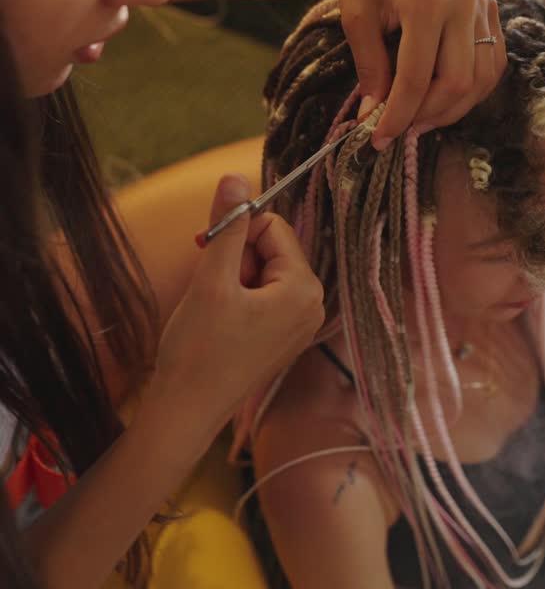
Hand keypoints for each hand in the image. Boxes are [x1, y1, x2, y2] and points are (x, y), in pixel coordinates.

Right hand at [152, 174, 323, 443]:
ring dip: (233, 277)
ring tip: (214, 309)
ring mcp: (300, 323)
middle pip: (271, 247)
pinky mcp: (283, 336)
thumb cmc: (198, 349)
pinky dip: (237, 297)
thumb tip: (234, 177)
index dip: (235, 233)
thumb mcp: (212, 277)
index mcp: (304, 288)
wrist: (186, 411)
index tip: (207, 254)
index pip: (272, 226)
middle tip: (211, 288)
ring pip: (263, 270)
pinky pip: (263, 294)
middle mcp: (313, 305)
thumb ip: (227, 225)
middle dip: (236, 257)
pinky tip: (221, 322)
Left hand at [333, 0, 506, 146]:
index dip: (398, 114)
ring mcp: (483, 6)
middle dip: (426, 115)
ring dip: (451, 109)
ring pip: (480, 79)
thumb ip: (370, 68)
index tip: (379, 139)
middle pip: (457, 82)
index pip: (417, 76)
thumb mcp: (356, 18)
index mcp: (425, 0)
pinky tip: (443, 99)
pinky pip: (491, 65)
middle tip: (399, 128)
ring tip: (419, 118)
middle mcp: (463, 2)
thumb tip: (373, 116)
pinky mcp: (491, 11)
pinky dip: (471, 90)